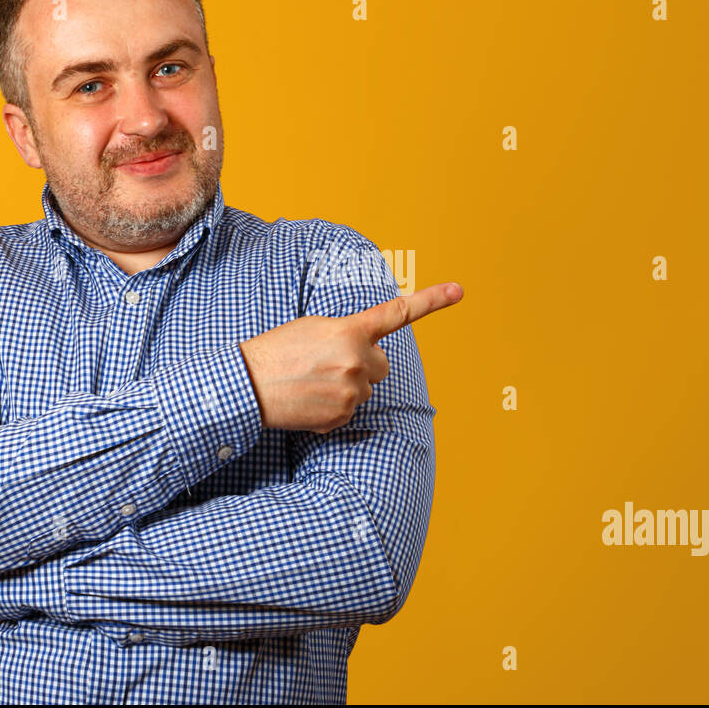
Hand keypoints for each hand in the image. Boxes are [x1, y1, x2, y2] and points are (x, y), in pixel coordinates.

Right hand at [238, 281, 462, 433]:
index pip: (398, 313)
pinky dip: (334, 407)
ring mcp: (353, 392)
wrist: (249, 385)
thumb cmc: (278, 351)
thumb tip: (366, 354)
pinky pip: (350, 411)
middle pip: (382, 365)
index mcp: (351, 331)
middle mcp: (358, 361)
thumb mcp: (314, 328)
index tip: (459, 290)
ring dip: (347, 386)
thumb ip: (347, 334)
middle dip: (364, 364)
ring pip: (365, 389)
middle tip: (329, 364)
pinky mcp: (343, 417)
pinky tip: (310, 399)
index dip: (431, 300)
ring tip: (313, 382)